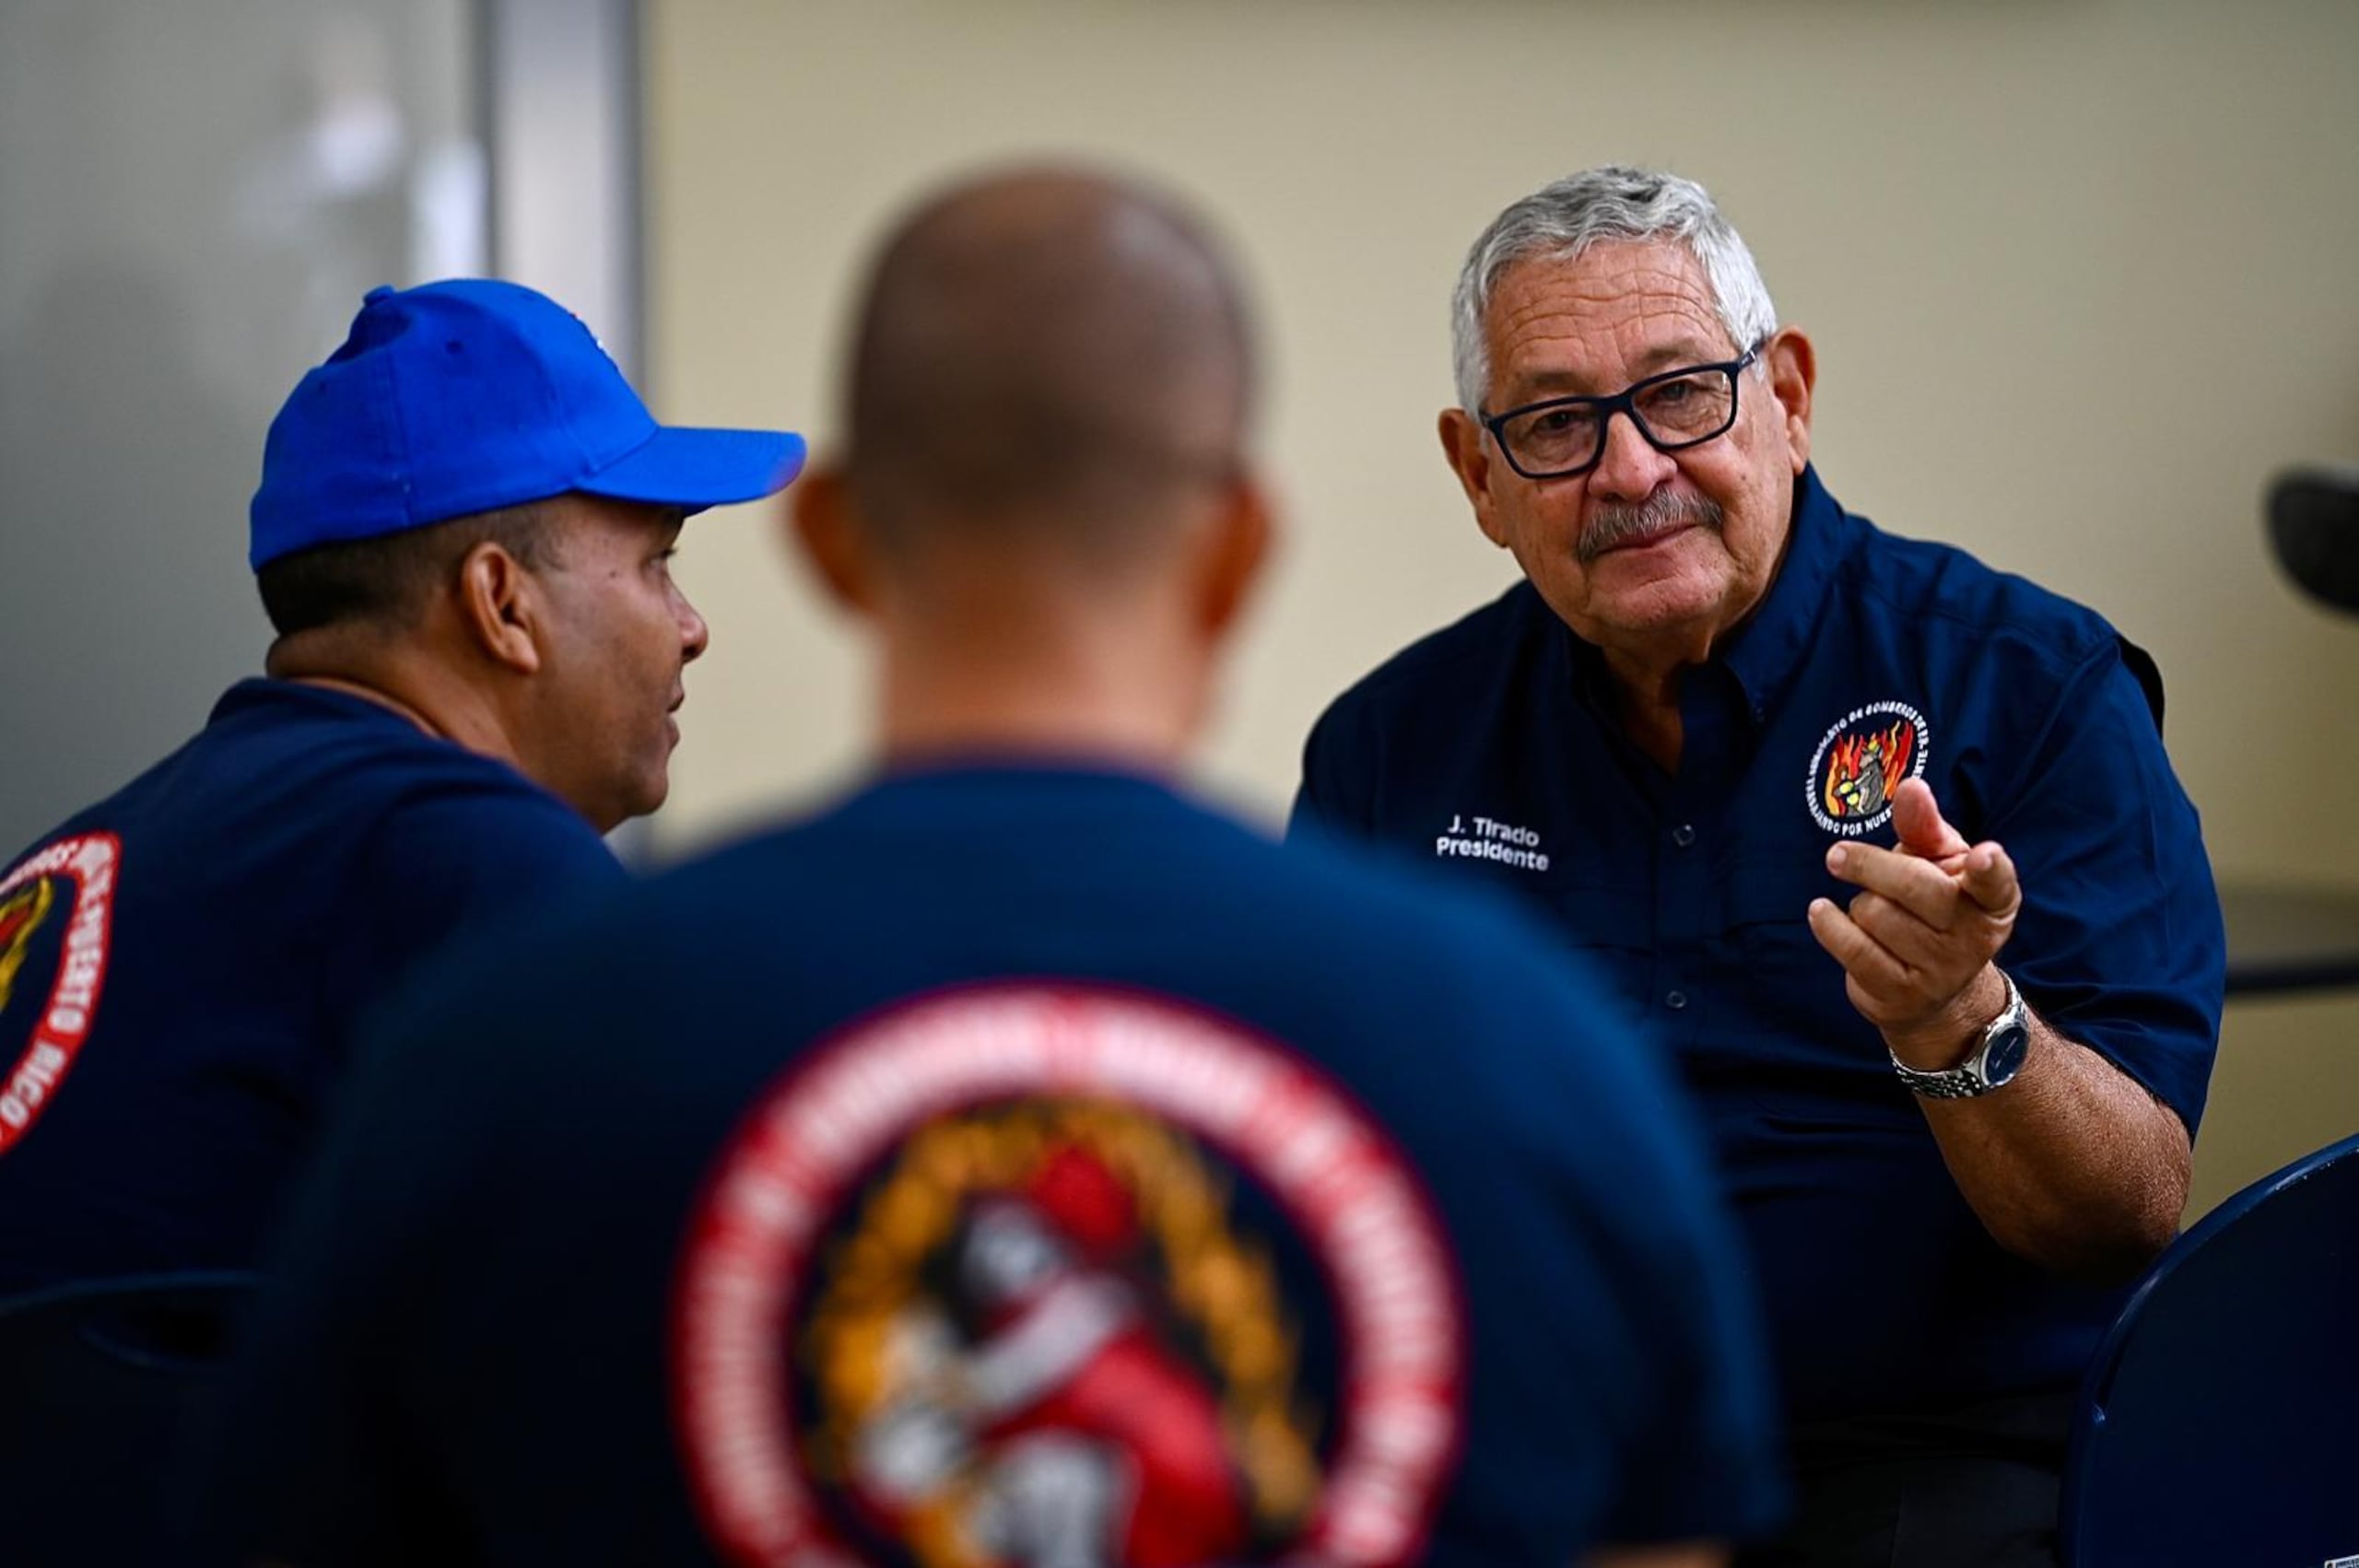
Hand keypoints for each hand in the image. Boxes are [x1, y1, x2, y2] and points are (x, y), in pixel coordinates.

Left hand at [1806, 778, 2021, 1065]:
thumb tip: (1911, 786)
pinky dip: (1830, 925)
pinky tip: (1822, 913)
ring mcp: (1941, 972)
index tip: (1985, 853)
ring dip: (1858, 902)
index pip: (1997, 882)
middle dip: (1870, 865)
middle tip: (1837, 855)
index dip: (1991, 867)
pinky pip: (1853, 948)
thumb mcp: (1937, 863)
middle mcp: (1975, 938)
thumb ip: (1924, 825)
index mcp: (1993, 900)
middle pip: (1915, 886)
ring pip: (1875, 913)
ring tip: (1869, 908)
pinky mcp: (1902, 995)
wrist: (1931, 990)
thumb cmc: (1933, 907)